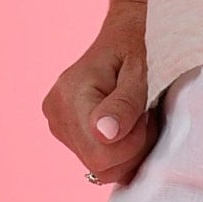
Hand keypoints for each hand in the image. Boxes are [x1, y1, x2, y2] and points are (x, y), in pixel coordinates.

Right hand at [42, 2, 158, 187]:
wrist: (125, 35)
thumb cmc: (139, 49)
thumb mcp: (140, 72)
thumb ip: (125, 104)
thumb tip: (105, 134)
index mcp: (71, 95)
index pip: (101, 154)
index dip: (132, 144)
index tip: (146, 116)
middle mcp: (56, 112)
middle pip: (98, 164)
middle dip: (131, 149)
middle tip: (144, 118)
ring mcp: (56, 123)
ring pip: (97, 166)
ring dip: (125, 150)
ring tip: (135, 118)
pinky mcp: (62, 130)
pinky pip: (94, 158)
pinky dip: (115, 149)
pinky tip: (123, 126)